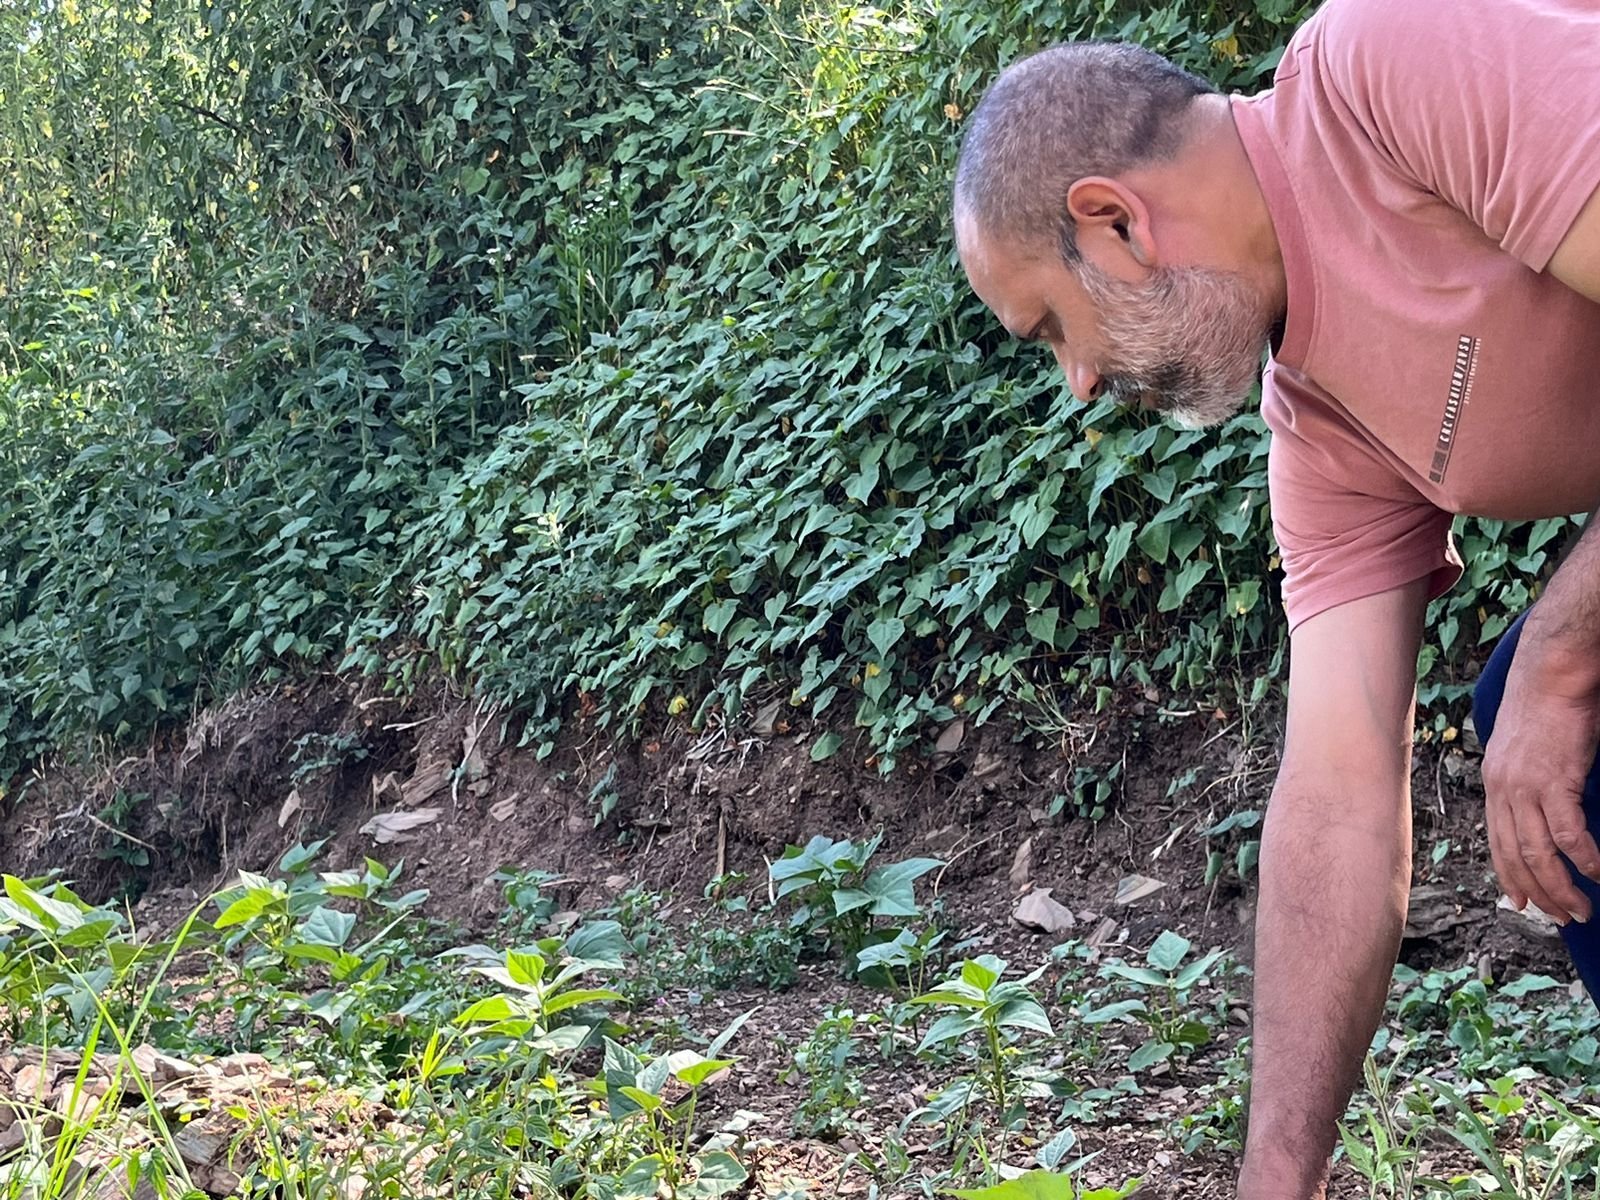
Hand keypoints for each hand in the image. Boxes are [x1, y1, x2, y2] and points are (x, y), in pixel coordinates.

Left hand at [1481, 631, 1599, 925]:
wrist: (1550, 675)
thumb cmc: (1545, 707)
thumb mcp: (1525, 750)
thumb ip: (1528, 780)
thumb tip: (1543, 804)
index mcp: (1493, 784)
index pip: (1497, 842)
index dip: (1509, 875)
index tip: (1523, 902)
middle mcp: (1502, 790)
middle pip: (1516, 856)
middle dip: (1539, 893)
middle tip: (1562, 917)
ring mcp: (1525, 787)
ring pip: (1539, 854)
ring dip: (1562, 887)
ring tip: (1583, 909)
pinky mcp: (1553, 781)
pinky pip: (1569, 834)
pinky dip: (1585, 859)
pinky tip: (1599, 874)